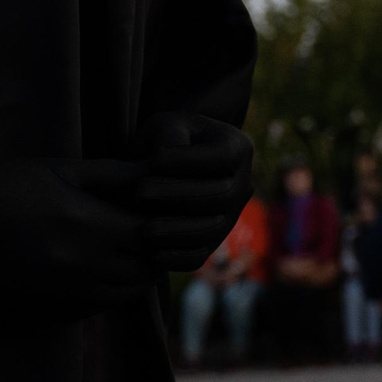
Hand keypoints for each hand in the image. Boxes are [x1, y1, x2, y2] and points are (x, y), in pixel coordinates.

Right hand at [0, 158, 152, 307]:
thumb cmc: (3, 184)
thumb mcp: (60, 168)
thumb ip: (112, 173)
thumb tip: (154, 174)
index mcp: (89, 227)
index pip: (153, 234)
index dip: (159, 220)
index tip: (151, 206)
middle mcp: (83, 268)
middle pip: (145, 269)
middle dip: (152, 249)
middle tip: (143, 227)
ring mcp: (66, 294)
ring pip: (125, 294)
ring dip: (132, 272)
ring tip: (121, 247)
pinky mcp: (49, 310)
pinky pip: (97, 307)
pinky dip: (107, 290)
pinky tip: (93, 267)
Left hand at [132, 112, 255, 272]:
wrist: (167, 165)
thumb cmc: (166, 139)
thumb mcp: (167, 124)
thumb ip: (168, 134)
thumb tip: (165, 155)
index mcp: (238, 148)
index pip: (223, 157)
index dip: (189, 161)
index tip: (153, 160)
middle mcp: (243, 184)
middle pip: (220, 195)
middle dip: (177, 196)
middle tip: (139, 193)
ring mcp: (230, 216)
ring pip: (212, 228)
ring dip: (176, 230)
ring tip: (142, 226)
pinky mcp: (212, 241)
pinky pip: (200, 255)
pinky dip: (177, 257)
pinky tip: (151, 252)